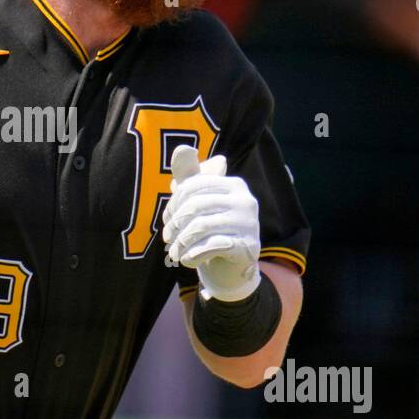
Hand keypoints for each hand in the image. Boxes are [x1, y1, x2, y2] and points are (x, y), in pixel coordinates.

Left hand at [163, 145, 261, 301]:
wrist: (232, 270)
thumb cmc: (213, 232)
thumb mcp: (199, 203)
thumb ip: (189, 177)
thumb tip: (183, 149)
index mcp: (234, 185)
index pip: (193, 186)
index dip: (173, 204)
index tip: (168, 221)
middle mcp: (246, 200)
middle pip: (195, 206)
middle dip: (175, 225)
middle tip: (168, 239)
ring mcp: (250, 224)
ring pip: (201, 227)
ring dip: (181, 243)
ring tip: (175, 252)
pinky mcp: (248, 247)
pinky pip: (211, 246)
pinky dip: (192, 254)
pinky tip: (188, 260)